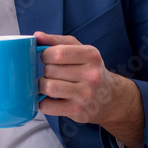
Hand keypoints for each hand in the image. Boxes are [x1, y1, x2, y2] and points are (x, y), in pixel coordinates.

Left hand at [35, 31, 144, 147]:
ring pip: (48, 87)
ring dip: (42, 86)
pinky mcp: (77, 111)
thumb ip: (57, 41)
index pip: (57, 53)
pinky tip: (50, 98)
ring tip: (48, 84)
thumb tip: (37, 36)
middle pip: (50, 70)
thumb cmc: (90, 71)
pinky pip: (47, 106)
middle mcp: (91, 75)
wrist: (111, 99)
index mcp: (91, 56)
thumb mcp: (79, 50)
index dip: (45, 55)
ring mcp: (85, 95)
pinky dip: (42, 102)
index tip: (47, 58)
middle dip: (46, 71)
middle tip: (52, 73)